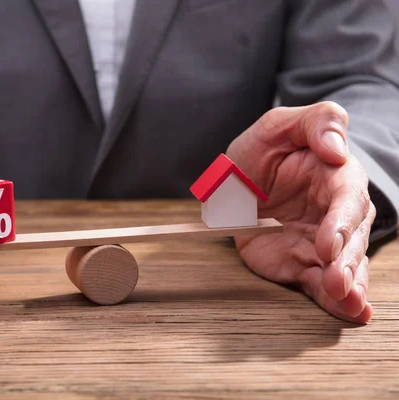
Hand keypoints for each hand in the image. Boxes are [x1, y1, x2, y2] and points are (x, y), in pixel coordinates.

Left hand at [227, 101, 374, 322]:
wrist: (242, 181)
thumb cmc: (266, 149)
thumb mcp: (280, 125)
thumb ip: (317, 123)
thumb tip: (337, 148)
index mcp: (335, 177)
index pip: (346, 200)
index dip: (340, 222)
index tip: (328, 243)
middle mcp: (335, 214)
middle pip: (351, 239)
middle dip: (347, 262)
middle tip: (339, 282)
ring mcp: (321, 243)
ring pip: (344, 266)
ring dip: (349, 286)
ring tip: (351, 303)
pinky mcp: (304, 263)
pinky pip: (321, 284)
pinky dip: (336, 301)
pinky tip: (351, 313)